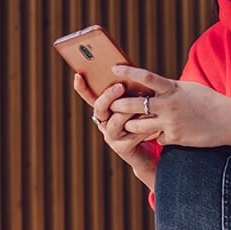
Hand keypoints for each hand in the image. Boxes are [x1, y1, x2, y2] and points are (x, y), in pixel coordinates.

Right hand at [74, 72, 161, 188]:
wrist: (148, 153)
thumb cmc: (143, 124)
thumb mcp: (136, 106)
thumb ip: (131, 95)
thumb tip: (133, 77)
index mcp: (105, 111)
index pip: (90, 98)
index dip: (82, 88)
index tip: (78, 76)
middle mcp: (104, 123)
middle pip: (99, 108)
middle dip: (109, 96)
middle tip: (120, 86)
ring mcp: (112, 137)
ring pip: (114, 122)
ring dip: (127, 112)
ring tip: (141, 102)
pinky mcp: (122, 148)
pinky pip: (131, 135)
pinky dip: (142, 126)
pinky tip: (152, 118)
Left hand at [106, 65, 230, 148]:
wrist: (230, 122)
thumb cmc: (210, 102)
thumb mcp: (189, 89)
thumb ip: (169, 88)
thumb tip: (152, 85)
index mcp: (173, 88)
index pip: (146, 77)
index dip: (128, 73)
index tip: (114, 68)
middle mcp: (170, 105)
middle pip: (134, 104)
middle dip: (119, 106)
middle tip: (112, 106)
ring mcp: (171, 122)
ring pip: (138, 125)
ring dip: (132, 125)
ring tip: (130, 123)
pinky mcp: (175, 138)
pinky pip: (157, 139)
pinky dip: (158, 137)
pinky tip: (167, 135)